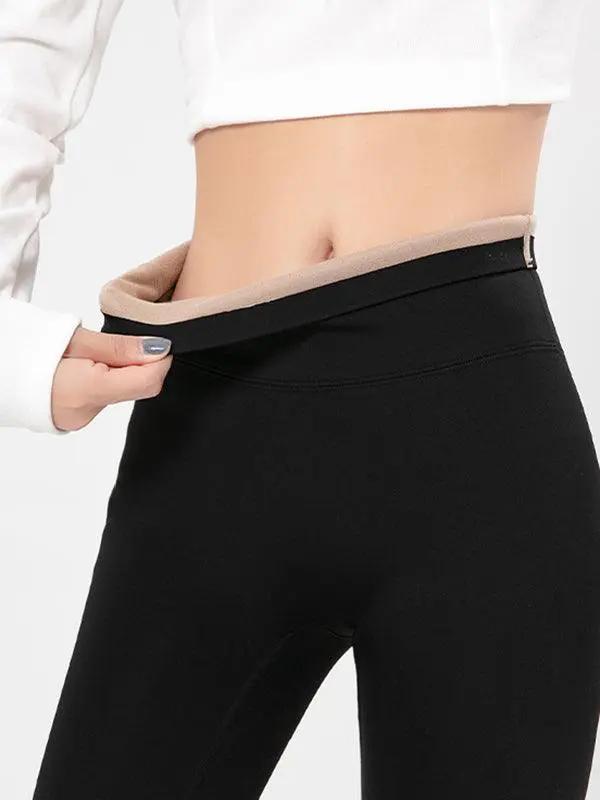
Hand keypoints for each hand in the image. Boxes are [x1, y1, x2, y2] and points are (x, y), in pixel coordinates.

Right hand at [51, 326, 172, 431]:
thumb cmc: (24, 346)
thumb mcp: (75, 339)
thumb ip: (119, 348)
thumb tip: (158, 350)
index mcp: (86, 390)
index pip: (147, 382)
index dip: (161, 361)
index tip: (162, 342)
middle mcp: (85, 412)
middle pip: (135, 389)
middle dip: (138, 365)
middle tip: (121, 342)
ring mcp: (78, 419)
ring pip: (119, 393)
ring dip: (118, 372)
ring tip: (91, 353)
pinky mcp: (73, 418)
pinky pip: (102, 398)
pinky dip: (103, 380)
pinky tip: (82, 366)